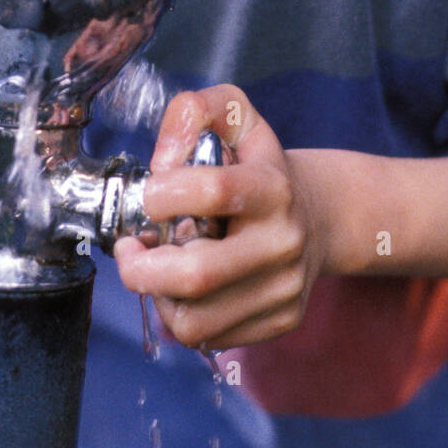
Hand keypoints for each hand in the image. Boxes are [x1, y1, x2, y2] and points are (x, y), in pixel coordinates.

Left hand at [113, 84, 328, 349]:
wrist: (317, 215)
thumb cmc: (259, 166)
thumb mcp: (235, 117)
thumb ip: (194, 111)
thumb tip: (162, 159)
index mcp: (273, 187)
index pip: (215, 191)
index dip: (164, 194)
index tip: (147, 196)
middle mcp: (284, 242)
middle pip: (197, 275)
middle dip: (141, 268)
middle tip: (130, 249)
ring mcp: (284, 288)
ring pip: (195, 319)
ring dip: (158, 296)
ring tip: (158, 269)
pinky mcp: (281, 321)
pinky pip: (209, 336)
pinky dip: (182, 315)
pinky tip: (185, 288)